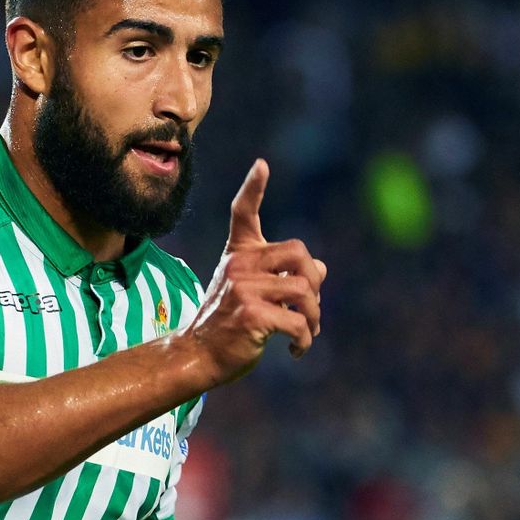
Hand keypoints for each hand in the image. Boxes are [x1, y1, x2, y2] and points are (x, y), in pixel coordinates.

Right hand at [181, 159, 327, 385]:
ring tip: (308, 332)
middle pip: (300, 254)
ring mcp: (243, 289)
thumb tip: (321, 269)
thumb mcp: (252, 292)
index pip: (243, 213)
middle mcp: (239, 266)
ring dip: (314, 316)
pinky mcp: (251, 316)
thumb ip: (282, 277)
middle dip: (315, 281)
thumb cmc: (228, 323)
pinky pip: (297, 322)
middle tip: (310, 306)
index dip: (253, 188)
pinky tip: (297, 350)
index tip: (262, 165)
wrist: (198, 354)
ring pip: (303, 291)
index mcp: (238, 255)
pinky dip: (305, 339)